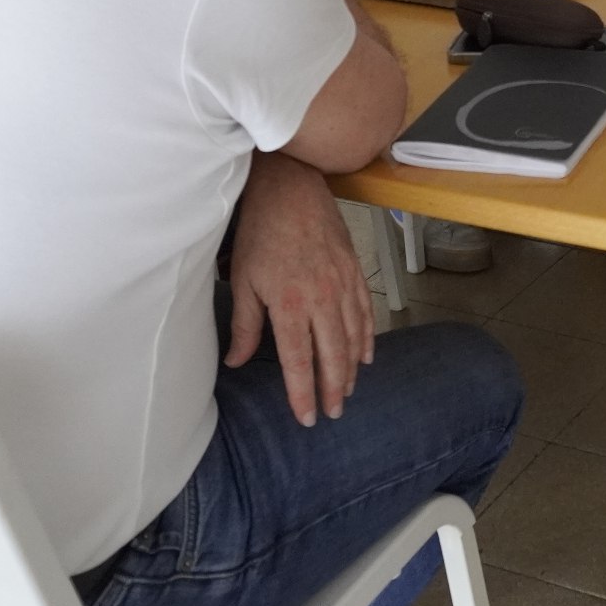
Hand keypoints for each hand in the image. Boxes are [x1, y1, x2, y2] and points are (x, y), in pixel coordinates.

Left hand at [226, 154, 374, 426]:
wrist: (290, 187)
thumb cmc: (260, 232)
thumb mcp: (243, 280)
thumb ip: (245, 327)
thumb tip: (237, 363)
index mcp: (290, 306)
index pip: (300, 363)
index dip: (304, 394)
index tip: (307, 418)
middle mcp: (322, 299)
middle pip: (334, 356)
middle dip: (335, 389)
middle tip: (333, 413)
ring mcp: (343, 284)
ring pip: (354, 337)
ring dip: (353, 369)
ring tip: (348, 391)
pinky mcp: (355, 269)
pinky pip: (366, 311)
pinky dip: (368, 337)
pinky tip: (366, 354)